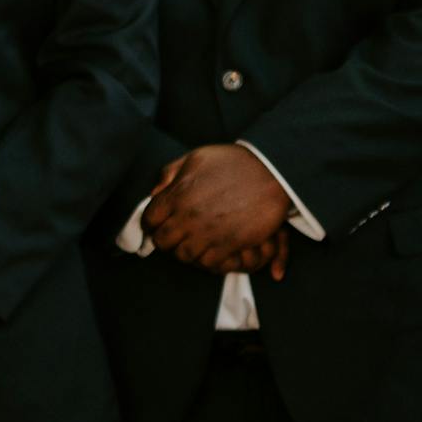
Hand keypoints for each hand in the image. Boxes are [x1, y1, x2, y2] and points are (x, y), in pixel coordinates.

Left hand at [142, 147, 295, 273]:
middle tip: (173, 237)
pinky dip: (206, 260)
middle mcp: (188, 217)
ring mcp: (208, 233)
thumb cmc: (233, 162)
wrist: (271, 172)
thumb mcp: (195, 158)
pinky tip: (209, 251)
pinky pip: (208, 263)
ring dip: (185, 251)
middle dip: (164, 240)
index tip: (156, 224)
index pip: (149, 219)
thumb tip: (155, 193)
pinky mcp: (229, 245)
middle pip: (162, 242)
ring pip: (183, 256)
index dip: (150, 224)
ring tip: (191, 244)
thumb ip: (170, 175)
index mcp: (177, 195)